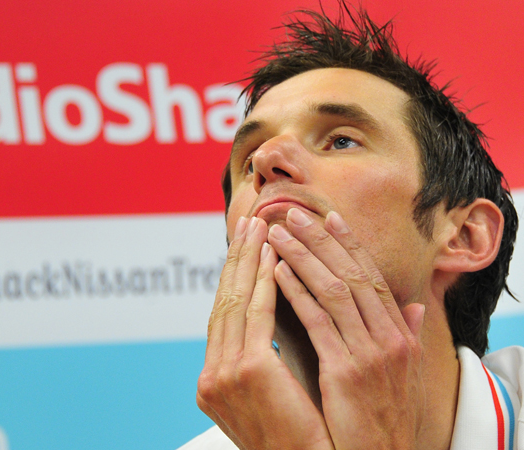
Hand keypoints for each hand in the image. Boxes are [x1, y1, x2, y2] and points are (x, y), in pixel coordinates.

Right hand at [196, 216, 333, 449]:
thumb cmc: (306, 437)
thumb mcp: (280, 392)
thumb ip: (274, 354)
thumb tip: (282, 320)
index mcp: (217, 380)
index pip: (224, 319)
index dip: (236, 280)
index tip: (249, 248)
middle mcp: (211, 376)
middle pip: (223, 303)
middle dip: (237, 261)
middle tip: (249, 224)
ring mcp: (223, 374)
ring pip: (236, 301)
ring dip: (250, 262)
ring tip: (261, 229)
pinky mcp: (247, 371)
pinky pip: (257, 315)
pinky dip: (265, 283)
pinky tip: (274, 258)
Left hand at [268, 208, 425, 449]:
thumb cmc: (385, 418)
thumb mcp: (404, 374)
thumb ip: (405, 335)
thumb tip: (411, 305)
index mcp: (400, 335)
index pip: (373, 276)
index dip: (351, 245)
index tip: (331, 217)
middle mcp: (390, 338)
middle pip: (353, 274)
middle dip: (321, 240)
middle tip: (294, 214)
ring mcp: (370, 354)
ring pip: (334, 289)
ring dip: (303, 257)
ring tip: (278, 234)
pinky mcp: (345, 371)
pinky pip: (317, 321)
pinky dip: (297, 292)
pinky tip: (277, 272)